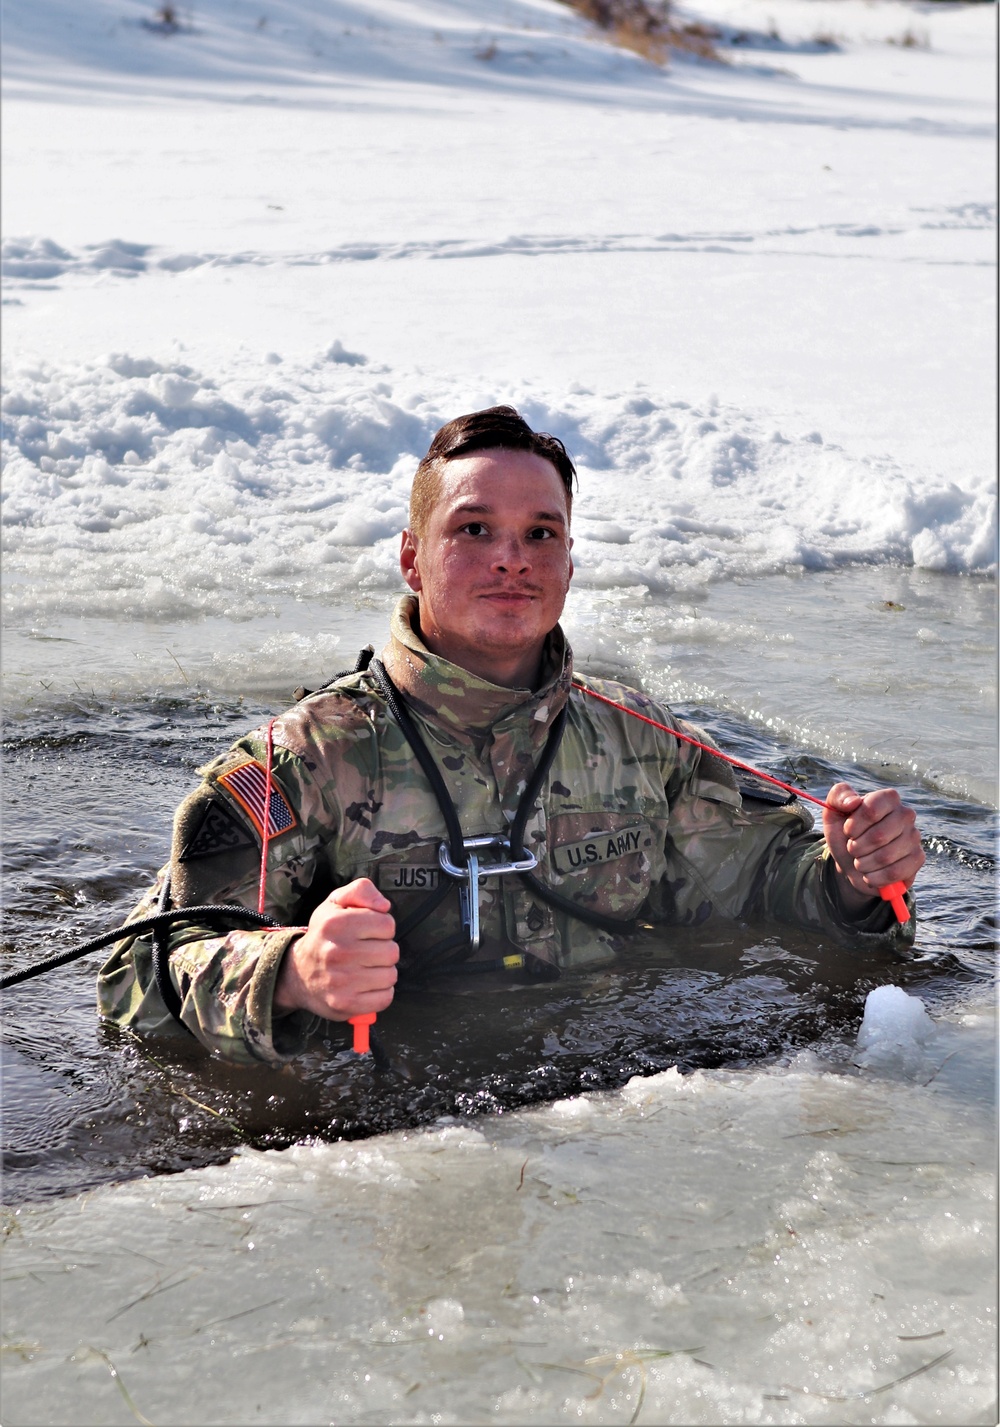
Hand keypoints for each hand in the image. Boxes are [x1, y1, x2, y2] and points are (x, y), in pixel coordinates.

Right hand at [273, 878, 397, 1020]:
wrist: (297, 974)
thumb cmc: (324, 936)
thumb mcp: (336, 903)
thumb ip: (361, 890)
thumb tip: (384, 906)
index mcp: (335, 924)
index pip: (387, 924)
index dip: (382, 927)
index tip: (367, 932)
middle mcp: (337, 952)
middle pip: (392, 951)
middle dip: (383, 950)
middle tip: (366, 952)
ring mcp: (341, 981)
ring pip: (390, 975)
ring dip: (382, 972)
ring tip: (364, 968)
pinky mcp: (345, 1004)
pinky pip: (385, 998)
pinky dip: (380, 993)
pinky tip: (365, 985)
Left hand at [822, 782, 924, 914]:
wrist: (852, 861)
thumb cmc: (845, 833)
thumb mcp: (834, 812)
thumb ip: (839, 796)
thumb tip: (853, 802)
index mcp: (888, 798)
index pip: (871, 809)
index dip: (854, 825)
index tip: (847, 831)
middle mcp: (906, 814)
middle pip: (879, 836)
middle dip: (856, 847)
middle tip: (852, 848)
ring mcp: (914, 837)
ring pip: (886, 857)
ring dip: (863, 864)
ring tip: (859, 861)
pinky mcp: (917, 859)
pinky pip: (895, 872)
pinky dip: (875, 878)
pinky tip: (869, 875)